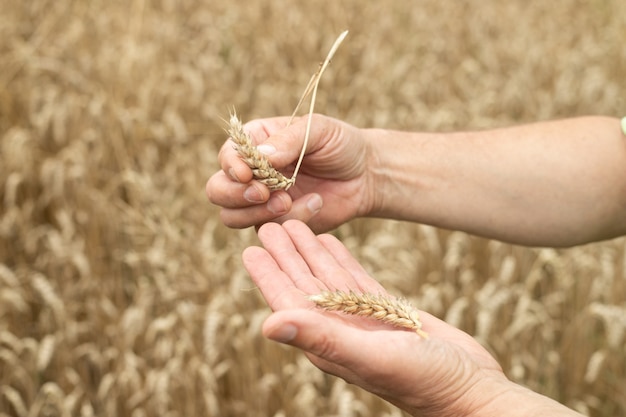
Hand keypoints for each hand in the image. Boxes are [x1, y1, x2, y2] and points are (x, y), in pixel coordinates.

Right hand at [207, 114, 372, 232]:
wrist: (365, 176)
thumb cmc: (340, 145)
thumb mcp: (319, 130)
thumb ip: (290, 139)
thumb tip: (262, 156)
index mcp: (256, 142)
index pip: (226, 155)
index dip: (230, 166)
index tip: (248, 174)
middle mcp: (250, 173)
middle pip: (217, 190)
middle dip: (236, 195)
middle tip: (264, 193)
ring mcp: (260, 201)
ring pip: (232, 216)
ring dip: (256, 213)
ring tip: (288, 201)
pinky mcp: (276, 223)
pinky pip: (269, 230)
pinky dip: (291, 220)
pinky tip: (315, 204)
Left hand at [243, 220, 515, 415]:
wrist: (470, 390)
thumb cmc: (424, 381)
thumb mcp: (371, 356)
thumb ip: (321, 338)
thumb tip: (267, 323)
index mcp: (329, 343)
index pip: (289, 303)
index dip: (269, 276)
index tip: (250, 248)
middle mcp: (341, 331)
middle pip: (305, 285)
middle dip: (286, 255)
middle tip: (269, 223)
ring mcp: (364, 321)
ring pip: (329, 279)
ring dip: (310, 253)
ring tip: (295, 226)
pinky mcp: (388, 313)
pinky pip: (356, 280)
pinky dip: (341, 261)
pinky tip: (330, 244)